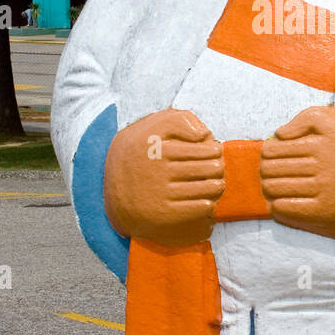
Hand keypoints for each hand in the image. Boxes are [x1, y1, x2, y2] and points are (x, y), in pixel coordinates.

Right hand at [104, 109, 223, 246]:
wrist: (115, 197)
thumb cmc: (139, 157)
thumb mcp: (148, 129)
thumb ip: (177, 120)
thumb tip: (204, 134)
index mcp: (152, 145)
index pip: (200, 143)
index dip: (213, 147)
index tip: (214, 150)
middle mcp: (155, 168)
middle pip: (208, 166)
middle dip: (218, 166)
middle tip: (218, 167)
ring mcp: (160, 192)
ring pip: (209, 187)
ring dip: (217, 185)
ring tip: (216, 183)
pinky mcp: (164, 214)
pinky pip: (201, 207)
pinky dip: (209, 203)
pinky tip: (205, 199)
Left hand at [259, 106, 334, 242]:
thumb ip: (309, 118)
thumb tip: (279, 133)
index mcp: (325, 137)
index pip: (276, 146)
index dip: (267, 151)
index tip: (270, 155)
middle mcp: (323, 160)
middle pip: (272, 167)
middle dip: (266, 170)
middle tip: (267, 172)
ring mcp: (323, 187)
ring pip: (276, 187)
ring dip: (269, 188)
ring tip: (272, 188)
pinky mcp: (325, 212)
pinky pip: (285, 209)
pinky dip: (277, 207)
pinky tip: (280, 203)